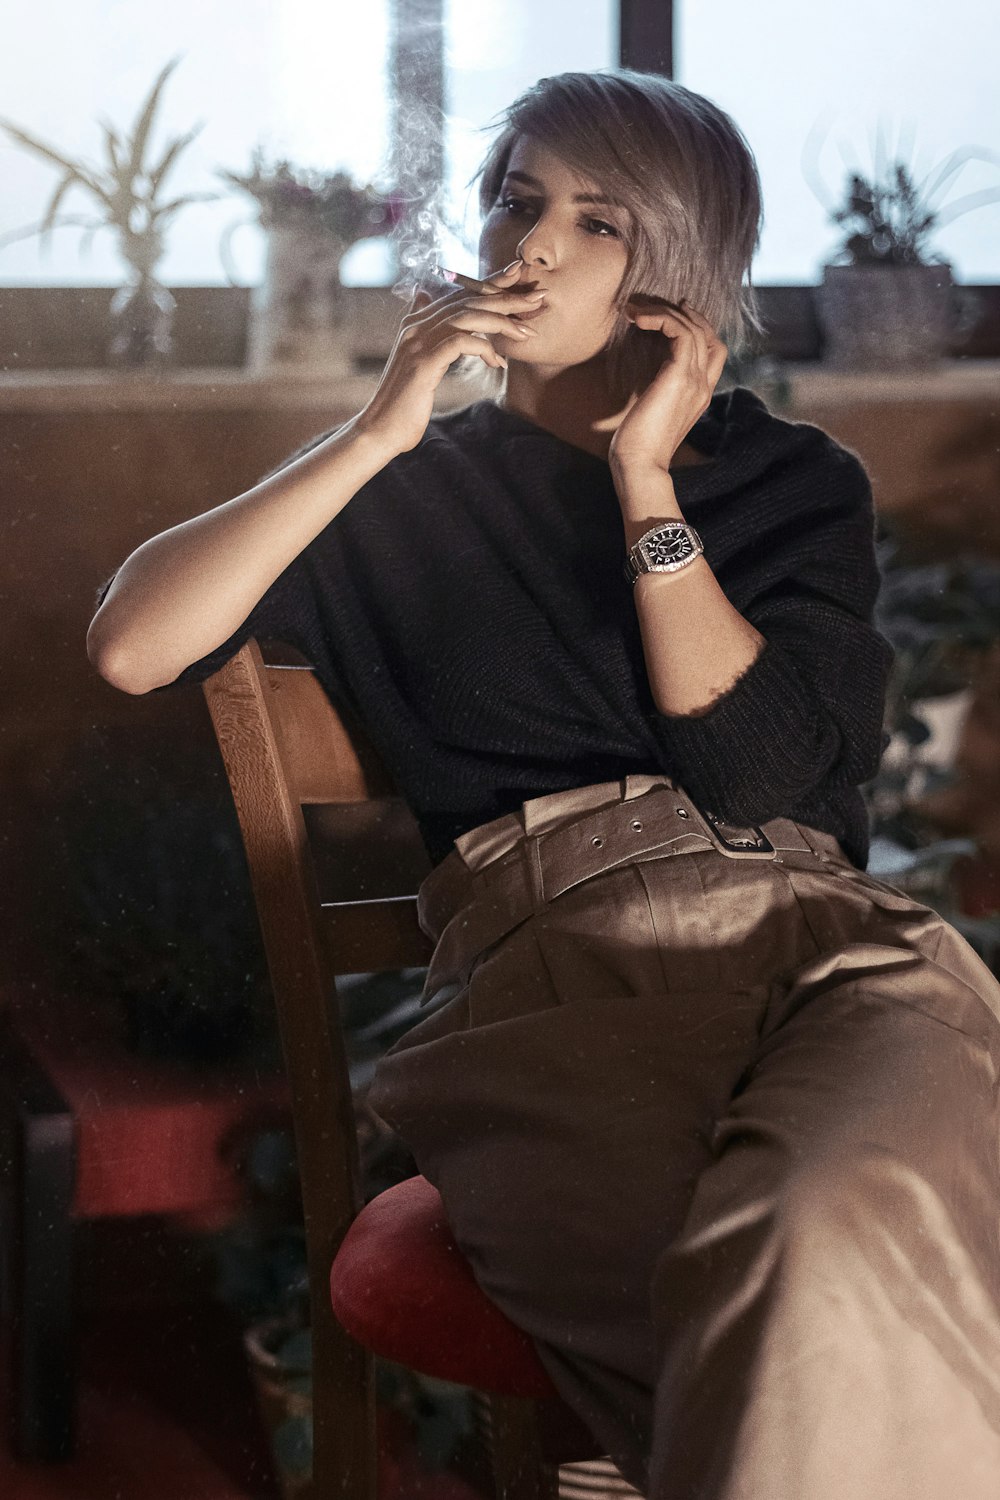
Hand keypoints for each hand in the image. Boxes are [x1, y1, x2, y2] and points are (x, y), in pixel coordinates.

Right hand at [354, 261, 546, 455]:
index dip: (489, 283)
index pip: (459, 294)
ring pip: (467, 317)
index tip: (517, 275)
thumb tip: (424, 302)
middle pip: (467, 300)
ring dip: (501, 322)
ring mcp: (418, 343)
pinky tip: (498, 362)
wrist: (382, 430)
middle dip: (505, 297)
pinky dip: (484, 348)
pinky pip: (460, 343)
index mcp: (417, 322)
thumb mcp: (417, 364)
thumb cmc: (405, 403)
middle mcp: (416, 326)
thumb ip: (426, 335)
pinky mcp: (423, 363)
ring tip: (526, 331)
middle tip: (536, 298)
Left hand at [607, 298, 727, 473]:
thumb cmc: (636, 446)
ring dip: (663, 311)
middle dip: (681, 312)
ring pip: (693, 327)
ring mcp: (695, 380)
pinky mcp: (680, 376)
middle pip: (707, 333)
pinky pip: (680, 330)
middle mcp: (703, 385)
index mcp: (699, 395)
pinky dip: (659, 318)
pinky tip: (636, 318)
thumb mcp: (648, 411)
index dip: (697, 325)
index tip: (670, 311)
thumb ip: (653, 389)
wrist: (639, 466)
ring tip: (633, 308)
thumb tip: (639, 369)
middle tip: (648, 302)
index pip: (713, 349)